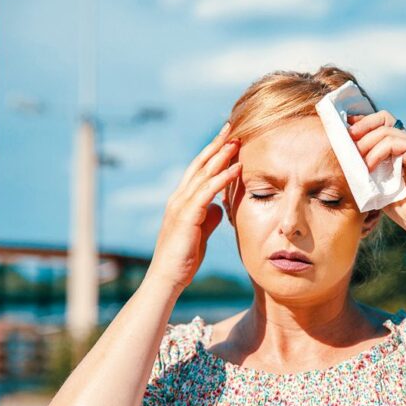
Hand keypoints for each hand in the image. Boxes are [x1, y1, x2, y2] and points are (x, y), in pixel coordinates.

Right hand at [144, 123, 240, 290]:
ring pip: (203, 173)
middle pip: (200, 164)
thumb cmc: (184, 258)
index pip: (199, 170)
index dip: (213, 152)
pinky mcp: (186, 215)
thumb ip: (209, 217)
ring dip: (221, 155)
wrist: (168, 278)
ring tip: (237, 140)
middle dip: (216, 144)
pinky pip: (207, 191)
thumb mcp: (201, 232)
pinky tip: (237, 167)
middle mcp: (179, 198)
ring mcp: (180, 205)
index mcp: (182, 200)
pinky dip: (222, 177)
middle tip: (231, 126)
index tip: (228, 138)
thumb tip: (220, 206)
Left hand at [347, 111, 405, 238]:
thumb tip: (343, 159)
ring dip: (366, 143)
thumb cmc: (403, 209)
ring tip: (356, 161)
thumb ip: (366, 170)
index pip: (379, 124)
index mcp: (398, 150)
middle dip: (362, 125)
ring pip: (385, 129)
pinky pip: (393, 142)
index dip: (361, 123)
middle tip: (347, 139)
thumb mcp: (377, 186)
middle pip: (383, 118)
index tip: (344, 130)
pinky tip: (369, 167)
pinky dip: (377, 152)